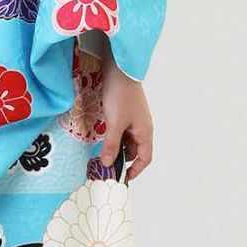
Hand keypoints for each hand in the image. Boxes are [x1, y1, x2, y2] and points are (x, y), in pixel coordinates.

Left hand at [98, 44, 153, 181]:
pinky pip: (123, 128)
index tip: (122, 177)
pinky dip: (115, 134)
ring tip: (102, 150)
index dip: (135, 170)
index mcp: (145, 132)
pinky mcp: (127, 110)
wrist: (119, 69)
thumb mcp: (114, 123)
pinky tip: (103, 134)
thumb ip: (111, 144)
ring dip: (117, 146)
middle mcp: (142, 127)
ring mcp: (135, 118)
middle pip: (135, 149)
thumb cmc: (120, 96)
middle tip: (106, 164)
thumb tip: (108, 163)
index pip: (145, 158)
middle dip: (122, 158)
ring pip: (127, 139)